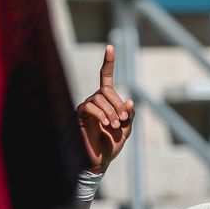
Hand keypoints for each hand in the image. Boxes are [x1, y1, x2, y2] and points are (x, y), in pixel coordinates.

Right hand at [77, 45, 134, 172]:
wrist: (99, 161)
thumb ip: (129, 115)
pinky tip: (106, 124)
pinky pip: (89, 106)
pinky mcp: (80, 115)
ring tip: (115, 126)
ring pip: (99, 98)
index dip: (108, 62)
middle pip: (106, 90)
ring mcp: (87, 107)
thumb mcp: (126, 129)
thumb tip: (129, 100)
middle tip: (122, 120)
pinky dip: (100, 114)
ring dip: (110, 111)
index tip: (110, 47)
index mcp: (107, 101)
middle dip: (118, 104)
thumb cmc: (111, 145)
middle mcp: (95, 100)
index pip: (106, 77)